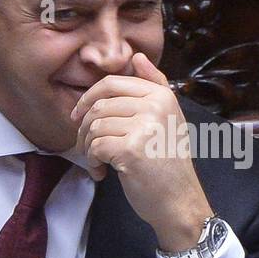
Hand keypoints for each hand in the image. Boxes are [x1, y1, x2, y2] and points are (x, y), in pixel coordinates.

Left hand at [71, 53, 213, 251]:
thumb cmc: (168, 164)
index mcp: (162, 95)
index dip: (89, 98)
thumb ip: (154, 86)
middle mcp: (156, 106)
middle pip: (99, 104)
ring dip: (87, 147)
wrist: (180, 201)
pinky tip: (102, 172)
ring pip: (94, 126)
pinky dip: (93, 162)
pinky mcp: (131, 149)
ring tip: (97, 161)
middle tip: (85, 145)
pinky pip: (96, 146)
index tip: (78, 116)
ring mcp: (144, 126)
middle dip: (84, 126)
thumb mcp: (167, 119)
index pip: (112, 83)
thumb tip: (137, 56)